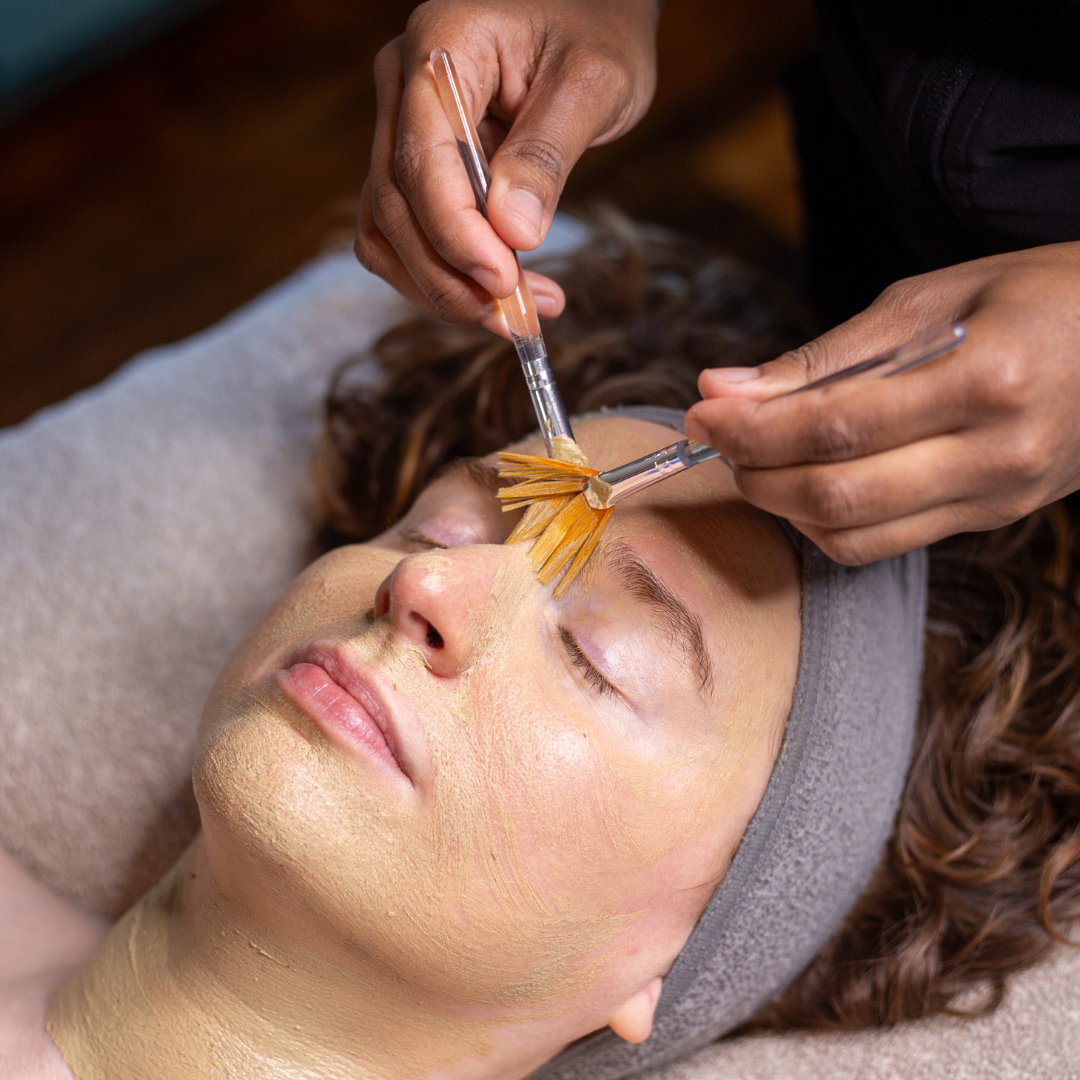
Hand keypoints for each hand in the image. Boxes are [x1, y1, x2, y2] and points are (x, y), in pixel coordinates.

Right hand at [356, 0, 658, 336]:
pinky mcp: (416, 162)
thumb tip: (512, 232)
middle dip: (452, 277)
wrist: (589, 7)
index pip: (422, 162)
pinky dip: (443, 275)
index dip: (457, 236)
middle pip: (396, 207)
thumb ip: (547, 155)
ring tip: (518, 316)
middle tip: (518, 318)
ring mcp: (401, 126)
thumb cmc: (596, 25)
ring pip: (390, 231)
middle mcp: (403, 87)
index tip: (505, 282)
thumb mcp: (593, 82)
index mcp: (439, 48)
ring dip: (444, 288)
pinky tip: (498, 296)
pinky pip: (406, 233)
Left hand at [685, 242, 1079, 563]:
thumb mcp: (925, 299)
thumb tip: (722, 387)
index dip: (752, 428)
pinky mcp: (989, 520)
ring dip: (781, 503)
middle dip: (755, 472)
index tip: (703, 412)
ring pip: (852, 534)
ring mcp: (996, 497)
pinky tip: (806, 481)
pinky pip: (882, 544)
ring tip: (757, 457)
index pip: (836, 424)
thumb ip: (821, 356)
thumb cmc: (1027, 298)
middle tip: (718, 437)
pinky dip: (823, 522)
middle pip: (837, 494)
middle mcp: (996, 452)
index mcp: (986, 376)